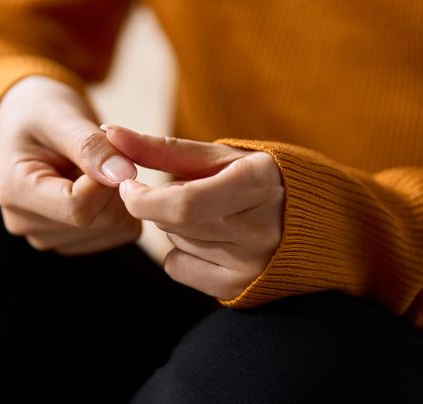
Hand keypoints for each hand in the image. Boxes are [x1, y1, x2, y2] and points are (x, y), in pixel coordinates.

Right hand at [0, 77, 140, 254]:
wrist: (27, 121)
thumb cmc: (39, 112)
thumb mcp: (60, 116)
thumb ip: (90, 145)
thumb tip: (124, 175)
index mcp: (14, 192)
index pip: (78, 207)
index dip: (106, 178)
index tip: (108, 148)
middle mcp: (25, 224)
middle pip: (101, 220)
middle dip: (113, 182)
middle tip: (98, 153)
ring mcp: (47, 237)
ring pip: (115, 228)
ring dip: (116, 193)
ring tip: (89, 167)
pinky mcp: (71, 242)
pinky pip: (121, 232)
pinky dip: (120, 205)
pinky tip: (95, 184)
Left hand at [104, 124, 283, 298]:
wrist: (312, 222)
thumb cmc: (256, 178)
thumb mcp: (217, 155)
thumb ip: (161, 148)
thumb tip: (110, 133)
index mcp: (258, 184)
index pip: (183, 204)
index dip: (143, 198)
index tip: (128, 186)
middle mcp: (260, 230)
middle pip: (174, 223)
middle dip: (162, 204)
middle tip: (188, 191)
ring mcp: (252, 264)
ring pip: (174, 243)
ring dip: (175, 226)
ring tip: (212, 214)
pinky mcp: (239, 288)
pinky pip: (178, 268)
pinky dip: (181, 251)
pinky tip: (211, 239)